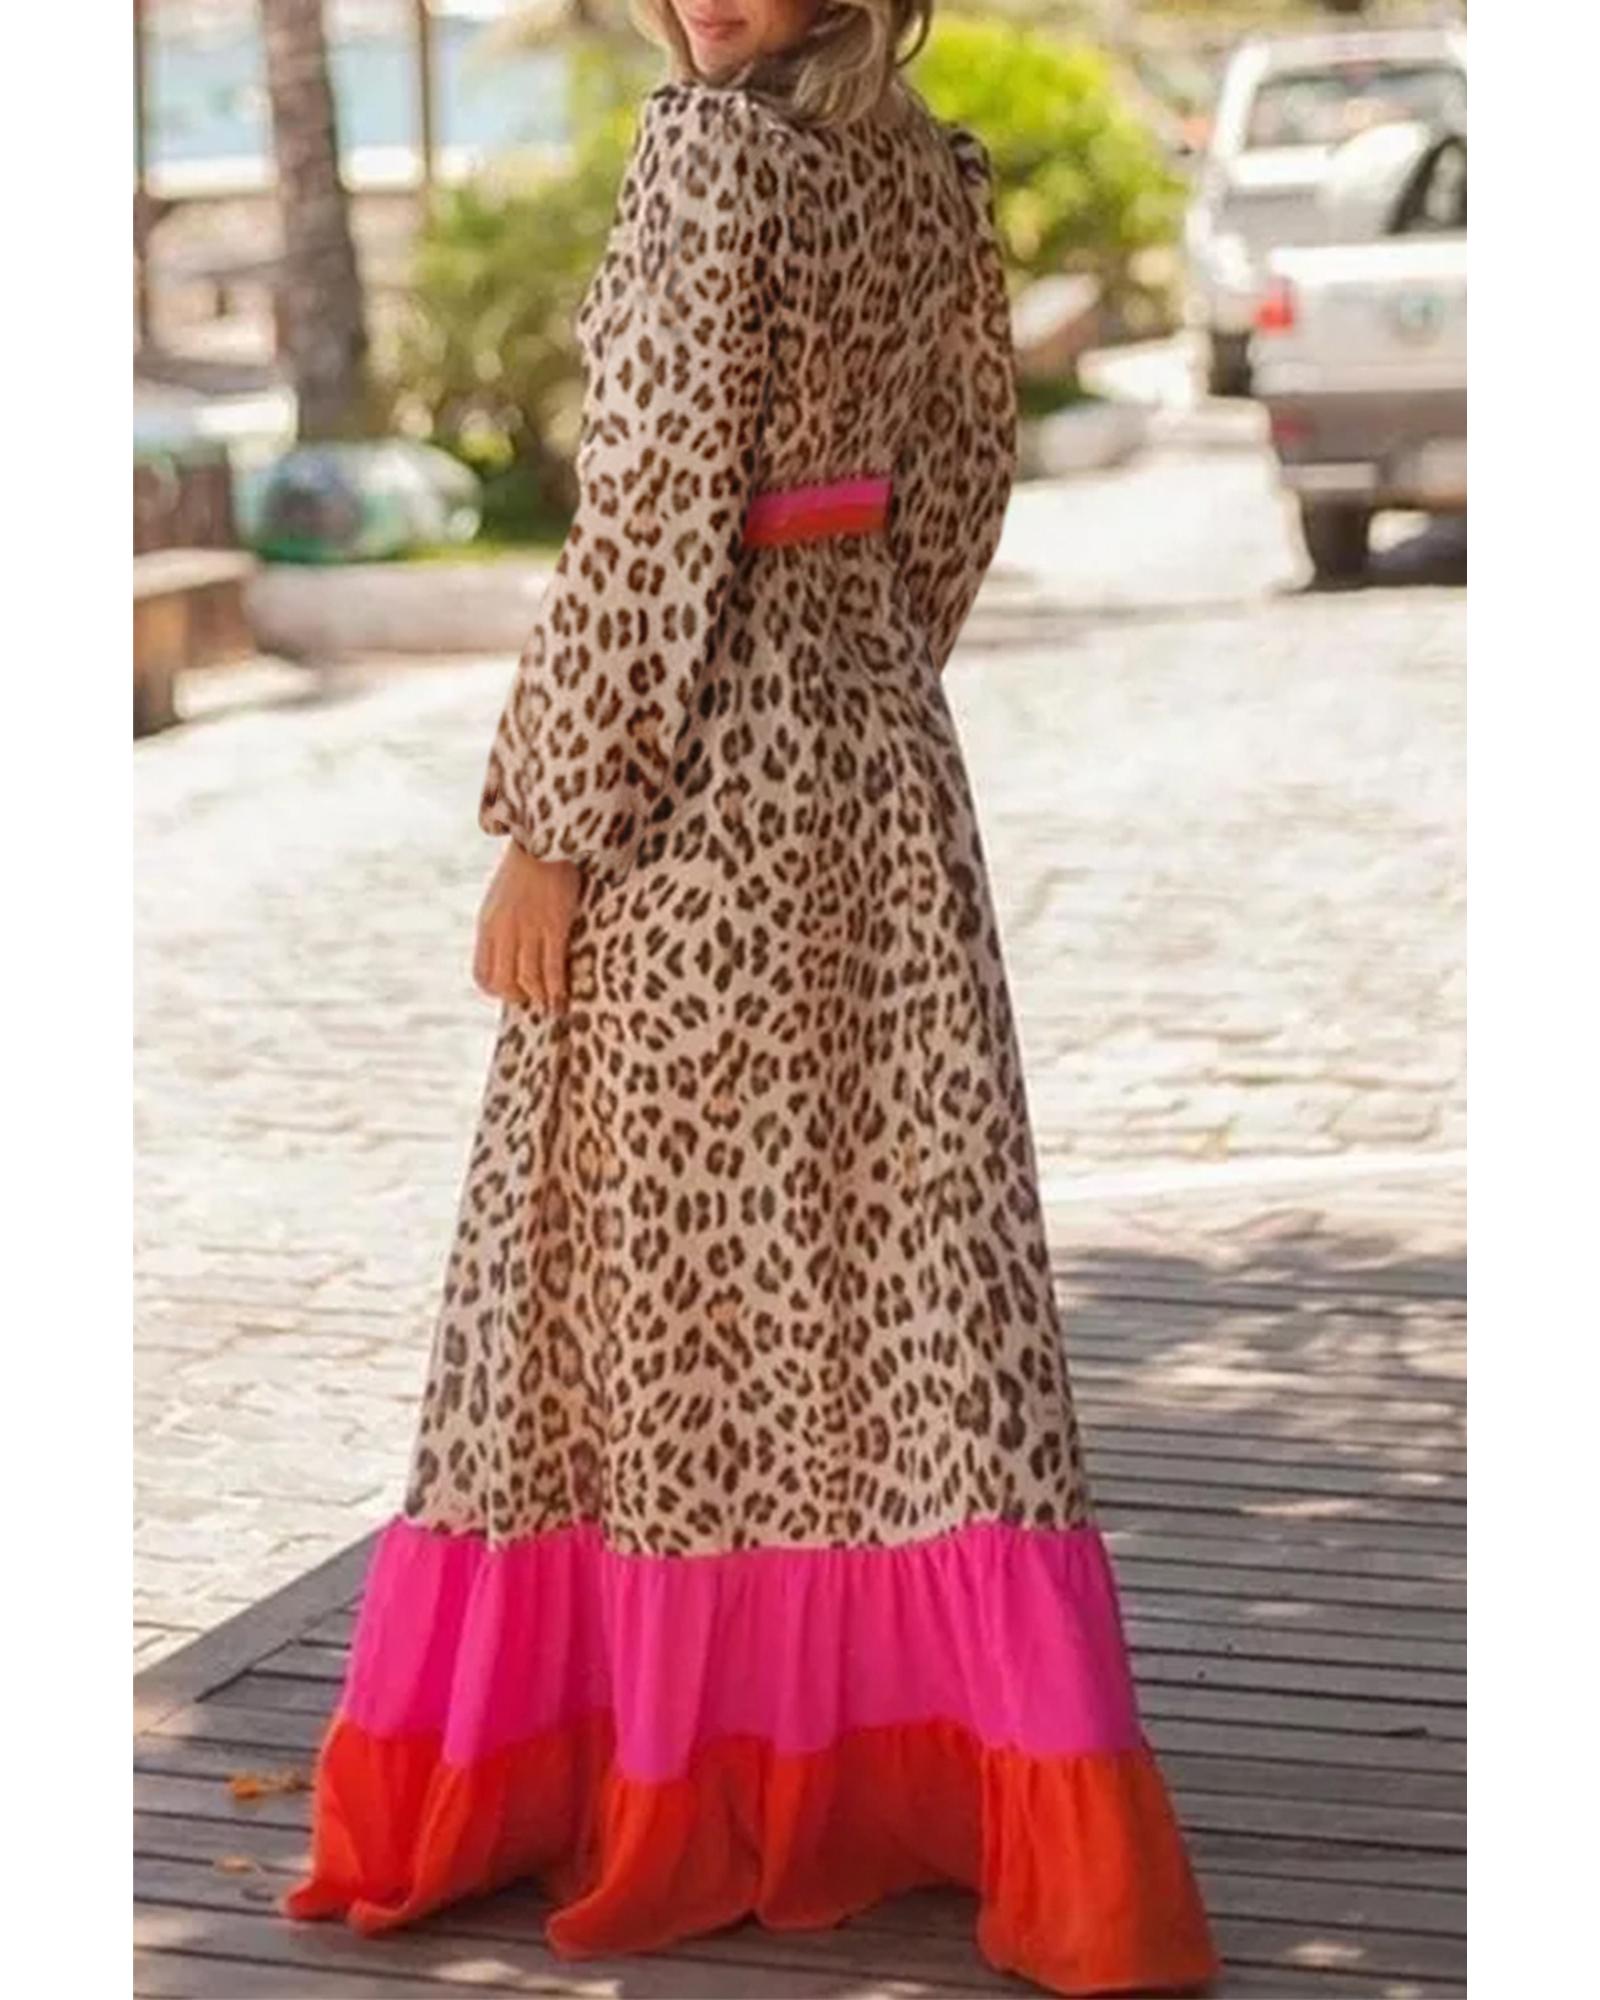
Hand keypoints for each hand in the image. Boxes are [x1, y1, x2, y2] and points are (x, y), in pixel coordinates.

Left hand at [473, 843, 582, 1011]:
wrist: (548, 841)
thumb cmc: (529, 870)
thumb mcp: (502, 899)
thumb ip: (501, 926)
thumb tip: (511, 954)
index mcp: (488, 924)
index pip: (483, 975)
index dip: (497, 991)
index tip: (515, 993)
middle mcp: (503, 930)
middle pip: (503, 982)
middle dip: (519, 998)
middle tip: (536, 1001)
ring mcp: (527, 928)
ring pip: (527, 980)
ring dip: (541, 998)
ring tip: (553, 1005)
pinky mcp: (553, 925)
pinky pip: (550, 968)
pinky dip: (556, 988)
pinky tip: (562, 995)